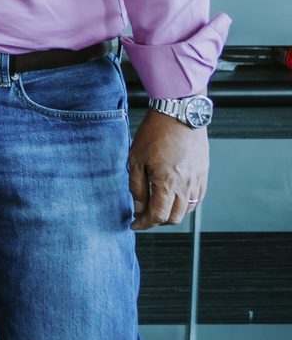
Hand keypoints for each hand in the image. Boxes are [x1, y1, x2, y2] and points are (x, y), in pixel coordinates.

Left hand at [129, 110, 208, 228]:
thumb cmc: (155, 133)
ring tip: (156, 206)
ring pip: (186, 210)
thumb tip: (137, 207)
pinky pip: (197, 198)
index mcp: (167, 184)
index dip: (145, 223)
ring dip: (171, 213)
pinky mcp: (204, 174)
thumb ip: (137, 186)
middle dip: (157, 221)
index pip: (158, 216)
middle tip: (143, 215)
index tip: (135, 224)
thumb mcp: (136, 159)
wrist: (180, 114)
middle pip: (174, 217)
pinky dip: (185, 204)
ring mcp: (197, 181)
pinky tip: (173, 197)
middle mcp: (186, 186)